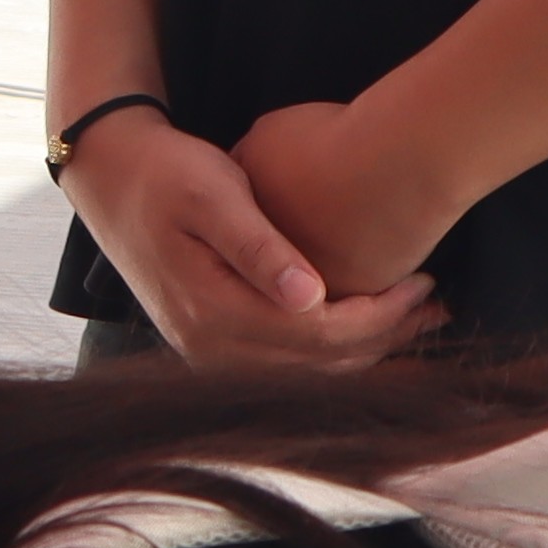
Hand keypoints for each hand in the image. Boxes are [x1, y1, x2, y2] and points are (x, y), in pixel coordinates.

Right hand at [66, 110, 440, 369]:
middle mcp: (210, 348)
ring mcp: (209, 354)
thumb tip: (310, 297)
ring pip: (308, 373)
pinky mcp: (214, 345)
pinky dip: (335, 349)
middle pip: (319, 366)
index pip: (318, 336)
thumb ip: (259, 247)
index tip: (423, 280)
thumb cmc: (165, 175)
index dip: (379, 316)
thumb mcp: (212, 195)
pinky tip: (368, 323)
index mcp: (213, 312)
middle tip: (437, 302)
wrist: (110, 180)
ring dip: (367, 349)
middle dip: (385, 338)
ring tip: (417, 315)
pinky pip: (289, 365)